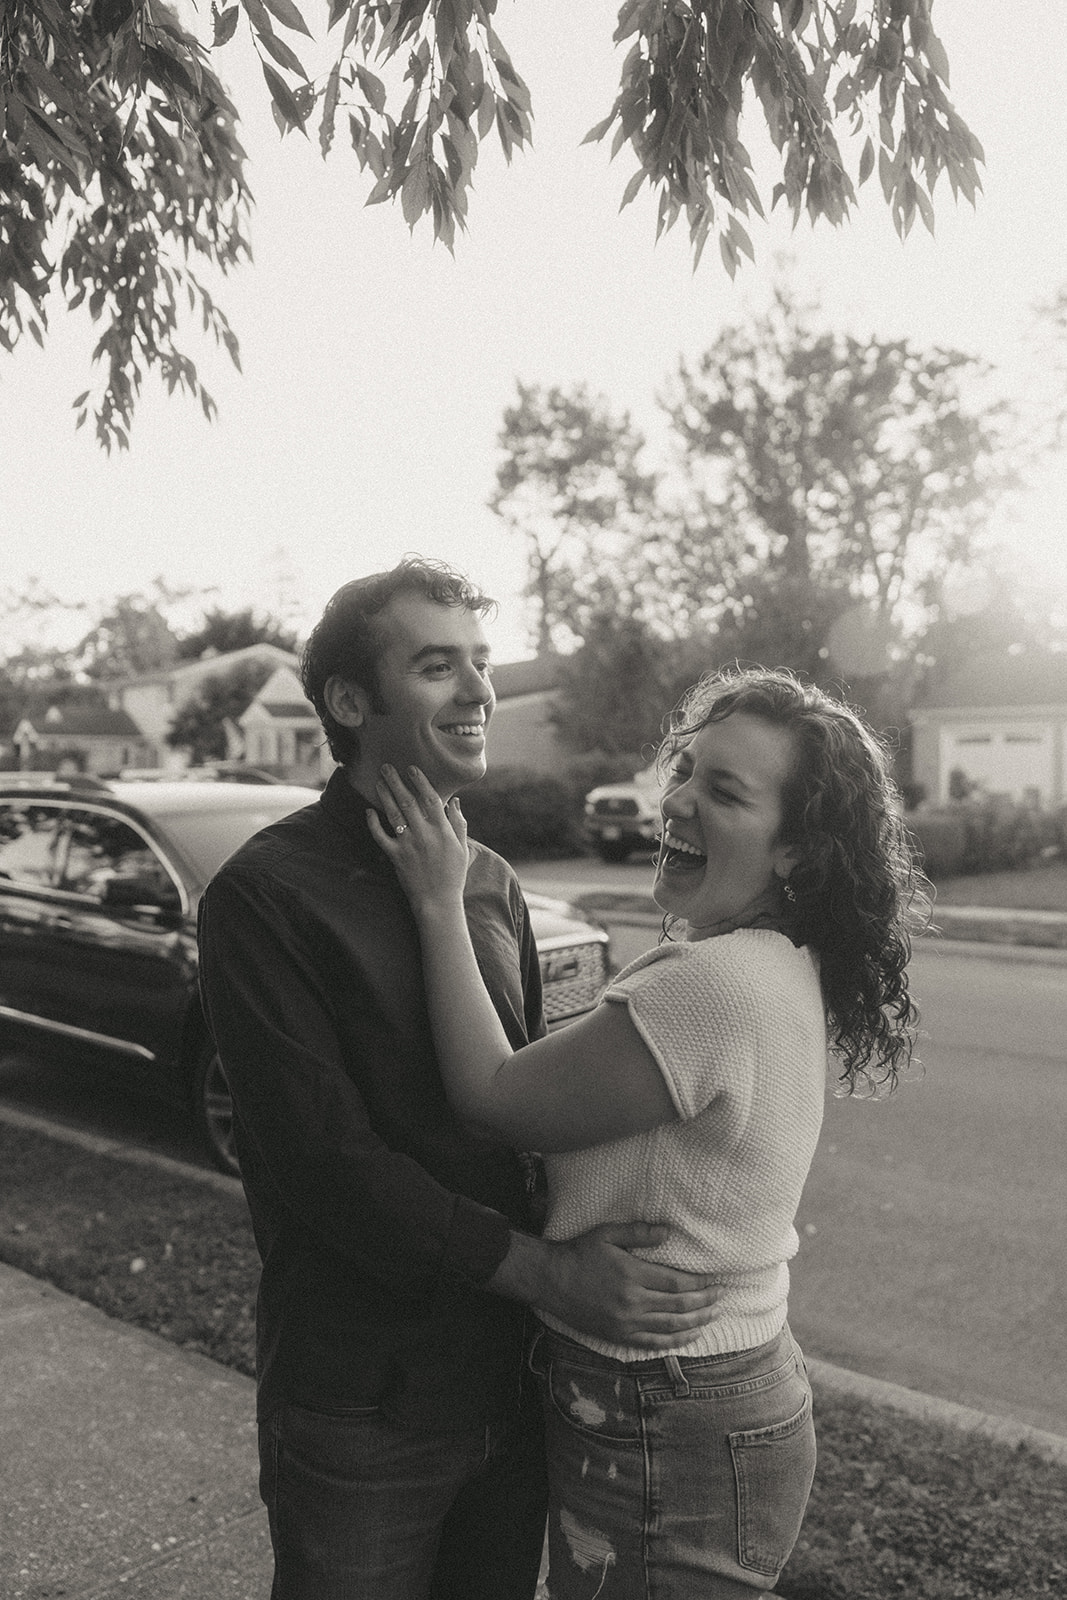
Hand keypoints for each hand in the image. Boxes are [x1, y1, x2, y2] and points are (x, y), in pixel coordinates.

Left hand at [367, 764, 469, 912]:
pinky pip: (381, 837)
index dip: (420, 781)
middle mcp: (424, 834)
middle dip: (396, 782)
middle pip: (408, 802)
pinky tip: (369, 812)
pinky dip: (373, 824)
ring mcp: (408, 845)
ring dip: (385, 796)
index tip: (411, 768)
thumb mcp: (462, 847)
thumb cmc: (453, 875)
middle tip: (386, 767)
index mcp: (442, 830)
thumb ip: (458, 823)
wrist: (438, 901)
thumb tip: (454, 802)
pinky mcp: (396, 857)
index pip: (430, 799)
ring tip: (379, 781)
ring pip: (394, 814)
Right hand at [493, 1224, 722, 1349]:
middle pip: (679, 1306)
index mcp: (632, 1275)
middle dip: (704, 1302)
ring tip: (713, 1317)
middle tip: (721, 1298)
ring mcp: (626, 1322)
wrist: (551, 1280)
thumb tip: (668, 1233)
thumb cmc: (579, 1253)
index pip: (676, 1282)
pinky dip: (675, 1342)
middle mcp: (632, 1302)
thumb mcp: (607, 1234)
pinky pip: (653, 1342)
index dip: (699, 1284)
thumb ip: (639, 1233)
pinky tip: (689, 1337)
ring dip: (696, 1323)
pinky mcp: (618, 1335)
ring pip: (671, 1327)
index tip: (715, 1281)